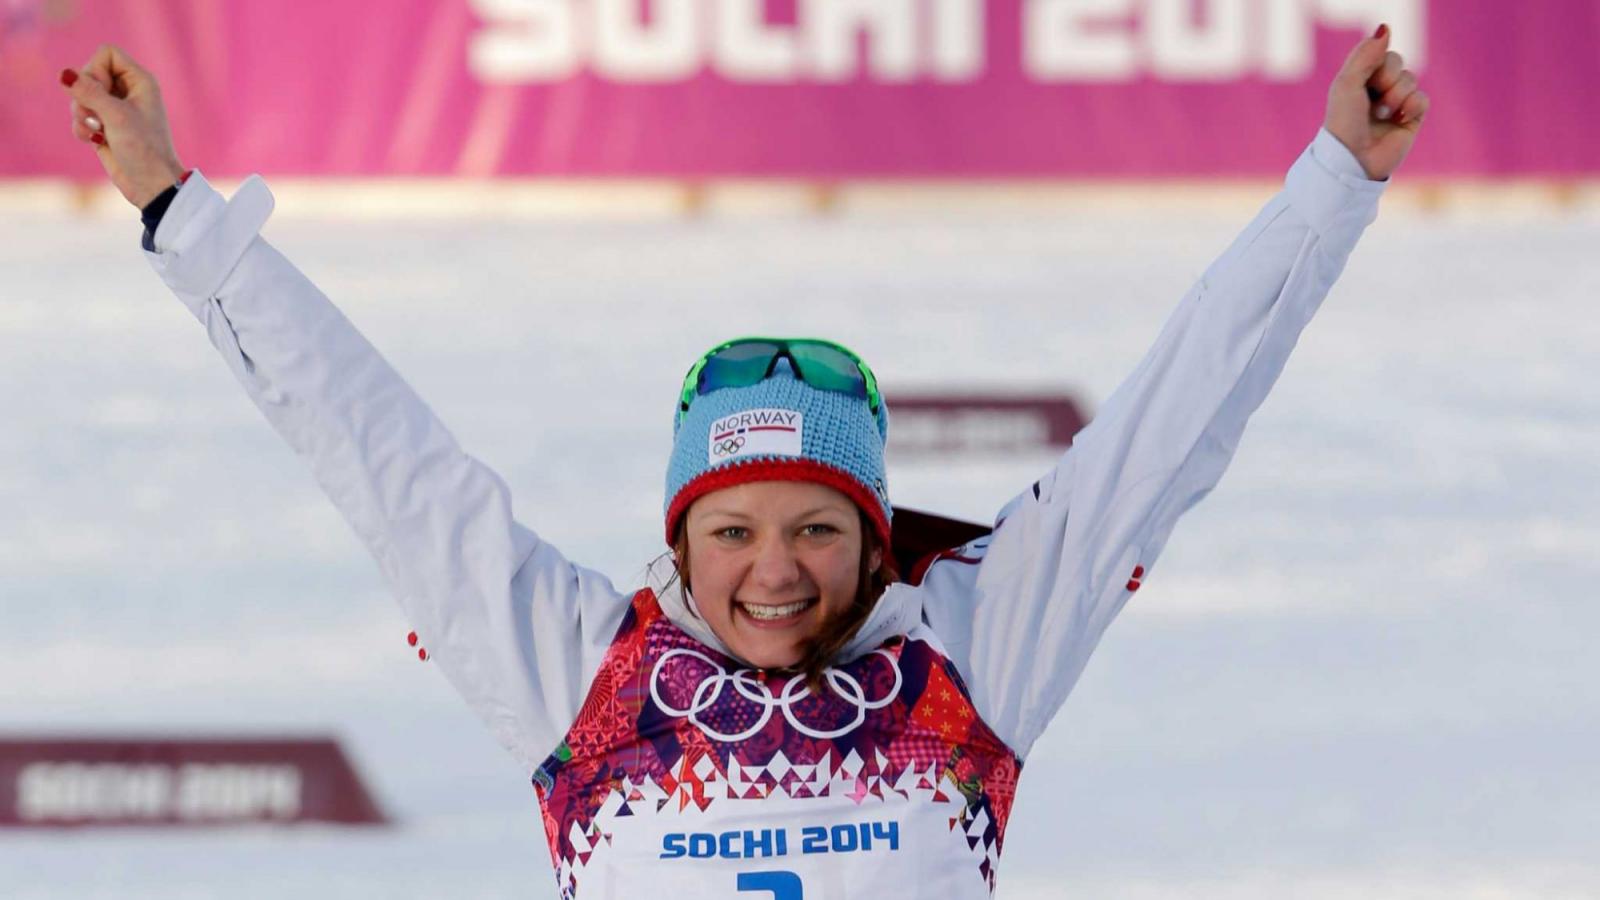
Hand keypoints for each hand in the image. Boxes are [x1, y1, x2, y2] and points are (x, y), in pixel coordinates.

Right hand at [59, 44, 186, 208]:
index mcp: (140, 81)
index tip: (102, 92)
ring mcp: (115, 109)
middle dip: (85, 95)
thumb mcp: (115, 115)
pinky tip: (94, 141)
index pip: (106, 53)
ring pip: (81, 95)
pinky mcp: (104, 126)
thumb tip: (64, 74)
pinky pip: (80, 116)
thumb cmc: (143, 148)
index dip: (96, 69)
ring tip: (96, 130)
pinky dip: (81, 127)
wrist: (151, 184)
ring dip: (81, 114)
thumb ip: (88, 92)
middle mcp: (128, 91)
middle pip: (89, 73)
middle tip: (96, 115)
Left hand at [1324, 24, 1430, 181]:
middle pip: (1397, 61)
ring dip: (1396, 96)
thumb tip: (1386, 27)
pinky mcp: (1412, 118)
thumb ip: (1366, 54)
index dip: (1375, 62)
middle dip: (1387, 78)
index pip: (1379, 51)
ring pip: (1410, 79)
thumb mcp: (1347, 83)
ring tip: (1382, 115)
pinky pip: (1423, 98)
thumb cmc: (1344, 122)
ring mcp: (1396, 103)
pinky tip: (1399, 121)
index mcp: (1359, 78)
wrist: (1355, 159)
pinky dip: (1411, 107)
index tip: (1364, 80)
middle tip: (1373, 99)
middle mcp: (1377, 88)